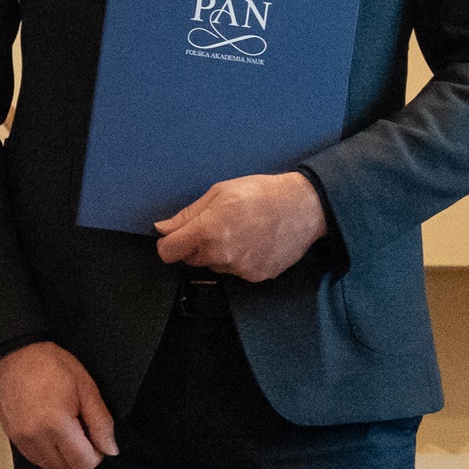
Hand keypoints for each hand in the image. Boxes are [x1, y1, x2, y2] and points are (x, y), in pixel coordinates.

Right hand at [0, 340, 118, 468]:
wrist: (14, 353)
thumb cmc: (51, 365)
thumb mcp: (86, 388)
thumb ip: (101, 422)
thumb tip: (110, 450)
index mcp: (57, 425)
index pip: (84, 464)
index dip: (97, 454)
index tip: (94, 435)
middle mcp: (35, 437)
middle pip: (68, 468)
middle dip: (80, 455)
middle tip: (81, 430)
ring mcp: (20, 438)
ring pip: (51, 466)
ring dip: (62, 455)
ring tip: (64, 430)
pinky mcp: (10, 435)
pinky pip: (34, 458)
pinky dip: (46, 452)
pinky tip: (49, 431)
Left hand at [155, 172, 325, 282]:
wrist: (305, 206)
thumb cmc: (262, 194)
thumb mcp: (218, 193)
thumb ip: (187, 215)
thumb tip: (163, 228)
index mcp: (207, 232)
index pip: (167, 252)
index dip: (168, 242)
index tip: (175, 236)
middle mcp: (222, 256)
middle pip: (191, 259)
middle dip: (196, 245)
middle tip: (217, 225)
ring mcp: (241, 269)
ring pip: (214, 265)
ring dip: (219, 253)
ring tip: (240, 231)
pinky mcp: (257, 276)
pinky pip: (236, 271)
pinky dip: (239, 259)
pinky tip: (253, 241)